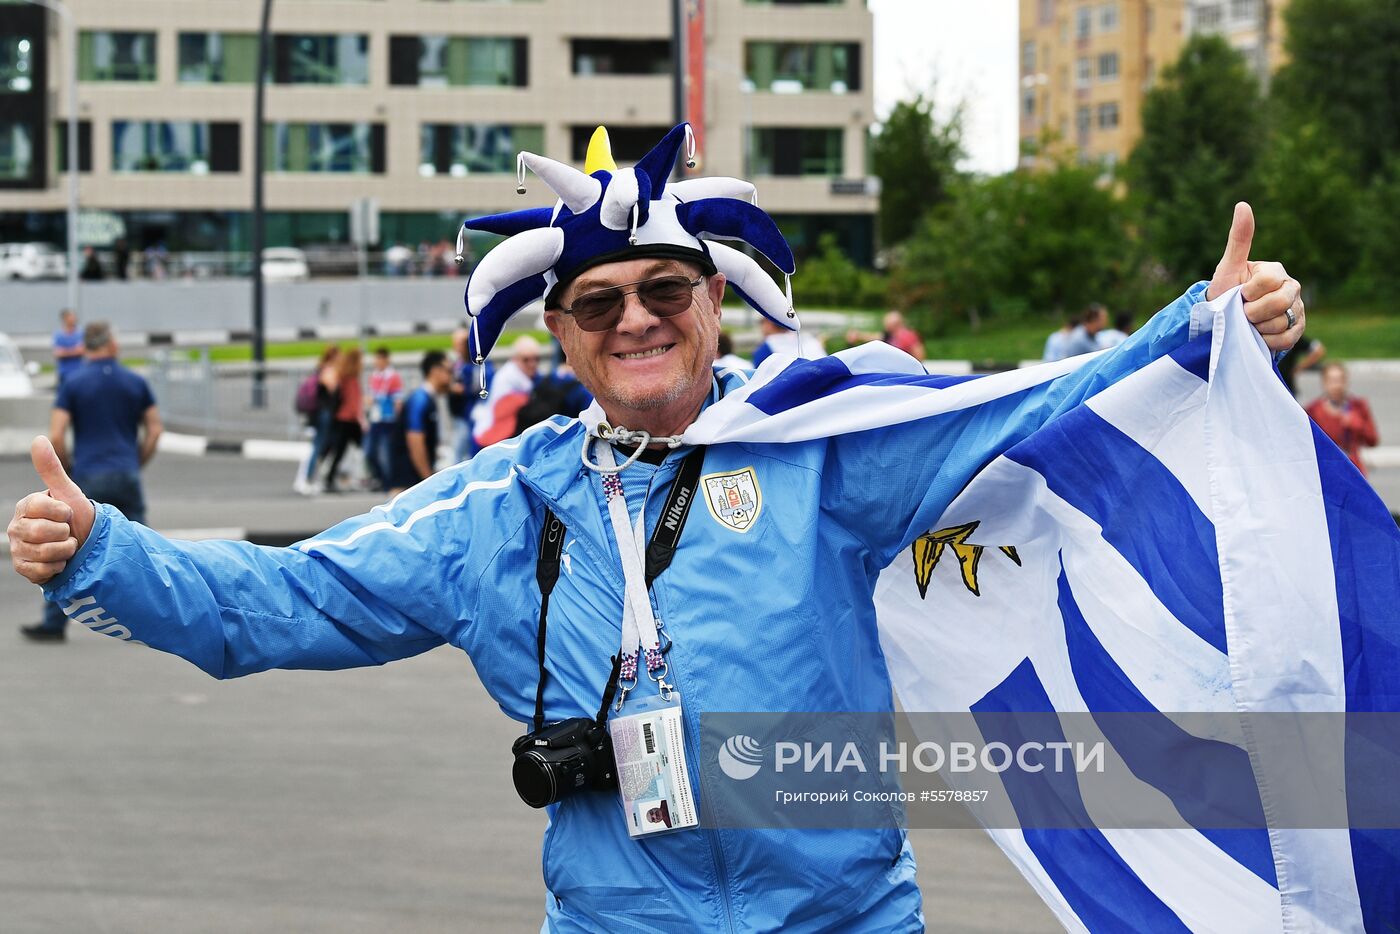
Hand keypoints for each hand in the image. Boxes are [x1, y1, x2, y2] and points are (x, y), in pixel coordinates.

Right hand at [8, 436, 94, 584]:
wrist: (87, 546)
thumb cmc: (76, 517)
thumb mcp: (68, 492)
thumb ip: (51, 469)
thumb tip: (38, 439)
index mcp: (26, 506)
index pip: (42, 507)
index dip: (63, 512)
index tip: (67, 513)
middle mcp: (17, 527)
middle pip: (42, 532)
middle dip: (65, 533)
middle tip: (68, 532)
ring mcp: (17, 548)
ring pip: (44, 552)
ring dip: (65, 550)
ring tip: (66, 546)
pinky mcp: (23, 569)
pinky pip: (41, 571)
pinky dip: (57, 567)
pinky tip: (59, 561)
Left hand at [1206, 202, 1304, 352]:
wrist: (1224, 322)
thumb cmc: (1225, 292)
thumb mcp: (1228, 267)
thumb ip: (1238, 239)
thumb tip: (1243, 204)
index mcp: (1276, 272)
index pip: (1267, 283)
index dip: (1247, 294)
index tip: (1238, 295)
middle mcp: (1291, 288)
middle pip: (1279, 303)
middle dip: (1253, 312)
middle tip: (1242, 312)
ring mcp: (1297, 309)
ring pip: (1282, 322)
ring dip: (1259, 328)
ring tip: (1250, 324)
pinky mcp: (1297, 329)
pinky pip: (1287, 338)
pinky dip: (1268, 341)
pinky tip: (1258, 335)